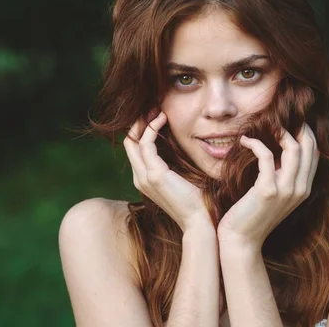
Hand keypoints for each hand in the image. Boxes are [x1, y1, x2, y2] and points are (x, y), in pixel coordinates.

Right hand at [124, 111, 211, 231]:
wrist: (199, 221)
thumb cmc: (196, 202)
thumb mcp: (182, 179)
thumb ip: (176, 165)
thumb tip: (180, 147)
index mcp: (145, 179)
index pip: (135, 150)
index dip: (141, 130)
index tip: (155, 115)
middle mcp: (140, 178)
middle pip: (129, 143)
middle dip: (138, 123)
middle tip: (152, 107)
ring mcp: (144, 177)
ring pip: (133, 141)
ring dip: (144, 122)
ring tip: (157, 109)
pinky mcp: (154, 174)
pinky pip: (146, 144)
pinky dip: (152, 128)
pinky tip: (162, 119)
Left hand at [216, 124, 319, 250]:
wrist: (241, 241)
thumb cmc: (253, 216)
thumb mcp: (275, 196)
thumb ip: (282, 178)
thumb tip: (279, 155)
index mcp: (304, 190)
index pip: (314, 154)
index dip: (306, 134)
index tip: (292, 123)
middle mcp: (299, 189)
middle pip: (309, 147)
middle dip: (298, 127)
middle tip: (281, 118)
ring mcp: (286, 190)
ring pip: (293, 149)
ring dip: (279, 132)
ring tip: (265, 126)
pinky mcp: (267, 190)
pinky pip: (266, 155)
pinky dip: (255, 144)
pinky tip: (245, 141)